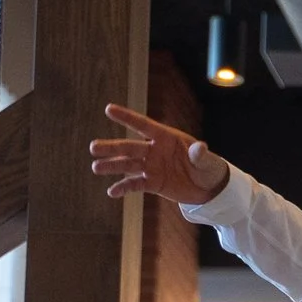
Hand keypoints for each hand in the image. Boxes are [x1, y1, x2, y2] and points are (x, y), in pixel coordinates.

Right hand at [90, 103, 231, 206]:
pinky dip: (124, 188)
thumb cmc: (208, 168)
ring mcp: (152, 166)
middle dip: (112, 147)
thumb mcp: (207, 161)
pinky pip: (135, 184)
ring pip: (128, 165)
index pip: (144, 126)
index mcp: (167, 138)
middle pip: (130, 147)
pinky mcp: (153, 183)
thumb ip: (200, 155)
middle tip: (93, 147)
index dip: (127, 118)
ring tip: (96, 167)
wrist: (208, 188)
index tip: (109, 109)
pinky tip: (112, 192)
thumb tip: (200, 147)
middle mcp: (155, 150)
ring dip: (112, 166)